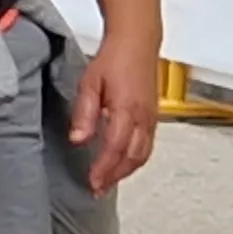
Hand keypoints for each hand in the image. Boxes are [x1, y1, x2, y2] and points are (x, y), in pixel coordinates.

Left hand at [69, 28, 161, 195]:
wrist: (137, 43)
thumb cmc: (112, 60)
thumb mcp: (89, 83)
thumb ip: (84, 113)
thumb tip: (78, 140)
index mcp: (126, 110)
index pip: (115, 148)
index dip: (104, 169)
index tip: (92, 183)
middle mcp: (143, 118)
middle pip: (132, 157)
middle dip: (115, 176)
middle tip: (97, 190)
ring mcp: (151, 118)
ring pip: (143, 154)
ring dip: (126, 171)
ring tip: (108, 182)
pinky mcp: (154, 116)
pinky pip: (148, 145)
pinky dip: (136, 160)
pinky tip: (123, 164)